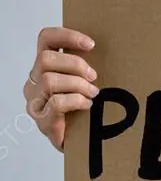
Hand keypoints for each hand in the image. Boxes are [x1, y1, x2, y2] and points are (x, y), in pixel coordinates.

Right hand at [23, 27, 98, 151]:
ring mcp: (35, 101)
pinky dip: (76, 101)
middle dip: (75, 65)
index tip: (91, 45)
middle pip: (45, 59)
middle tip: (93, 77)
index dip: (67, 36)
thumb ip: (86, 67)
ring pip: (50, 80)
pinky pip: (56, 102)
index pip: (45, 39)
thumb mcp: (85, 82)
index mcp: (44, 67)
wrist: (81, 144)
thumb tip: (107, 52)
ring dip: (77, 85)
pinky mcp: (42, 120)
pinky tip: (87, 105)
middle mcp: (34, 81)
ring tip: (92, 94)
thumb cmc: (84, 109)